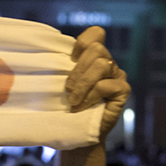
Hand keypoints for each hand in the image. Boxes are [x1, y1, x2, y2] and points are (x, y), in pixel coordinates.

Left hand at [65, 28, 130, 144]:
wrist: (75, 132)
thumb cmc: (64, 106)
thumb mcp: (59, 83)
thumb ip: (60, 66)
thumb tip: (43, 55)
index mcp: (92, 57)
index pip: (96, 34)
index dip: (82, 42)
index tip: (68, 59)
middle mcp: (107, 63)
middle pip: (97, 48)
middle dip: (78, 69)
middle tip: (67, 88)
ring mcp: (117, 76)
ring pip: (102, 65)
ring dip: (83, 84)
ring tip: (72, 101)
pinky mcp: (123, 90)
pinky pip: (106, 85)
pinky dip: (90, 96)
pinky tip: (82, 107)